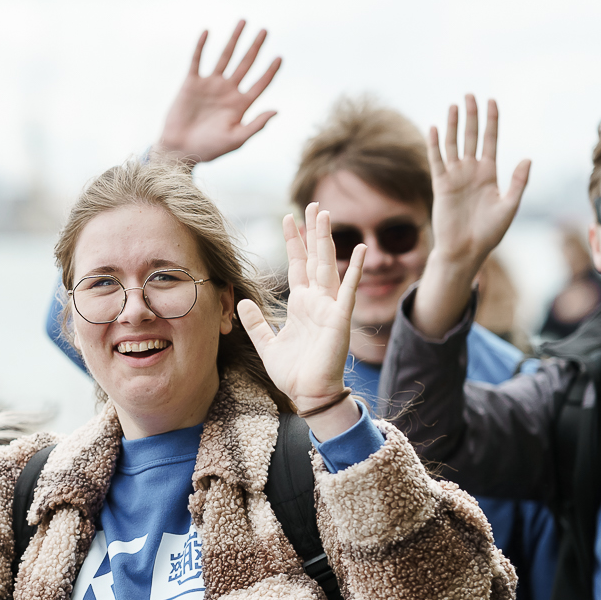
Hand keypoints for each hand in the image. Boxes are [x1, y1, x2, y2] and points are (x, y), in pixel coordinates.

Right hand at [154, 22, 281, 163]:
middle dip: (255, 47)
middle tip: (265, 30)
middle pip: (246, 64)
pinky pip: (197, 60)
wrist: (180, 149)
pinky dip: (201, 46)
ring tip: (243, 22)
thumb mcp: (236, 139)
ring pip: (225, 57)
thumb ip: (256, 125)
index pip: (260, 83)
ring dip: (234, 40)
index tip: (279, 57)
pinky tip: (207, 31)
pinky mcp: (192, 83)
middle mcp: (228, 91)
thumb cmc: (209, 149)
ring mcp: (210, 85)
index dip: (270, 71)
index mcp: (241, 104)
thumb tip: (276, 110)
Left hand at [238, 205, 362, 436]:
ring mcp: (330, 308)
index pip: (297, 266)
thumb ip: (256, 323)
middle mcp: (317, 301)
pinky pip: (348, 291)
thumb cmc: (293, 373)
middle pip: (314, 258)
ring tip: (324, 214)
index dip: (294, 243)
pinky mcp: (340, 319)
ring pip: (328, 265)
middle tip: (312, 204)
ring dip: (326, 240)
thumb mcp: (267, 345)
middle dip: (312, 232)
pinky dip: (354, 270)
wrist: (309, 395)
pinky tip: (358, 250)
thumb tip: (242, 302)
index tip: (288, 219)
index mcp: (301, 305)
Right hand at [411, 95, 530, 337]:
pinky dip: (435, 145)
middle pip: (471, 136)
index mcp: (489, 174)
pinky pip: (437, 161)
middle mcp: (471, 171)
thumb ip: (518, 183)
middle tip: (470, 94)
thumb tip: (527, 158)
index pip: (490, 140)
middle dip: (472, 116)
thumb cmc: (489, 233)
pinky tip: (434, 129)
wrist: (465, 251)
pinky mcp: (440, 186)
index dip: (492, 121)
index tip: (492, 101)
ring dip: (453, 125)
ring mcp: (455, 177)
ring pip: (453, 144)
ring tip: (454, 105)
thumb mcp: (509, 207)